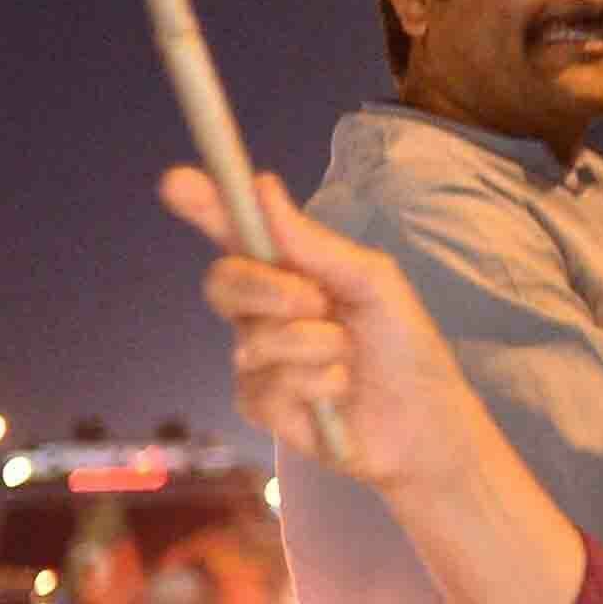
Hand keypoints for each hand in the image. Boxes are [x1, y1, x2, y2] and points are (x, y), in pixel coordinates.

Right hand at [156, 168, 486, 495]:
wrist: (424, 421)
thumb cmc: (403, 346)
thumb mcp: (373, 284)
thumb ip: (316, 245)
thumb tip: (263, 188)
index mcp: (288, 271)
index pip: (234, 233)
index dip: (204, 205)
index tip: (178, 182)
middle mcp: (262, 309)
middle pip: (223, 282)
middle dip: (268, 289)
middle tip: (316, 301)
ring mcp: (256, 357)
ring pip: (254, 339)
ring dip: (316, 346)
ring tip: (350, 358)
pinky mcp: (259, 404)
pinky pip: (268, 383)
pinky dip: (317, 385)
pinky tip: (340, 392)